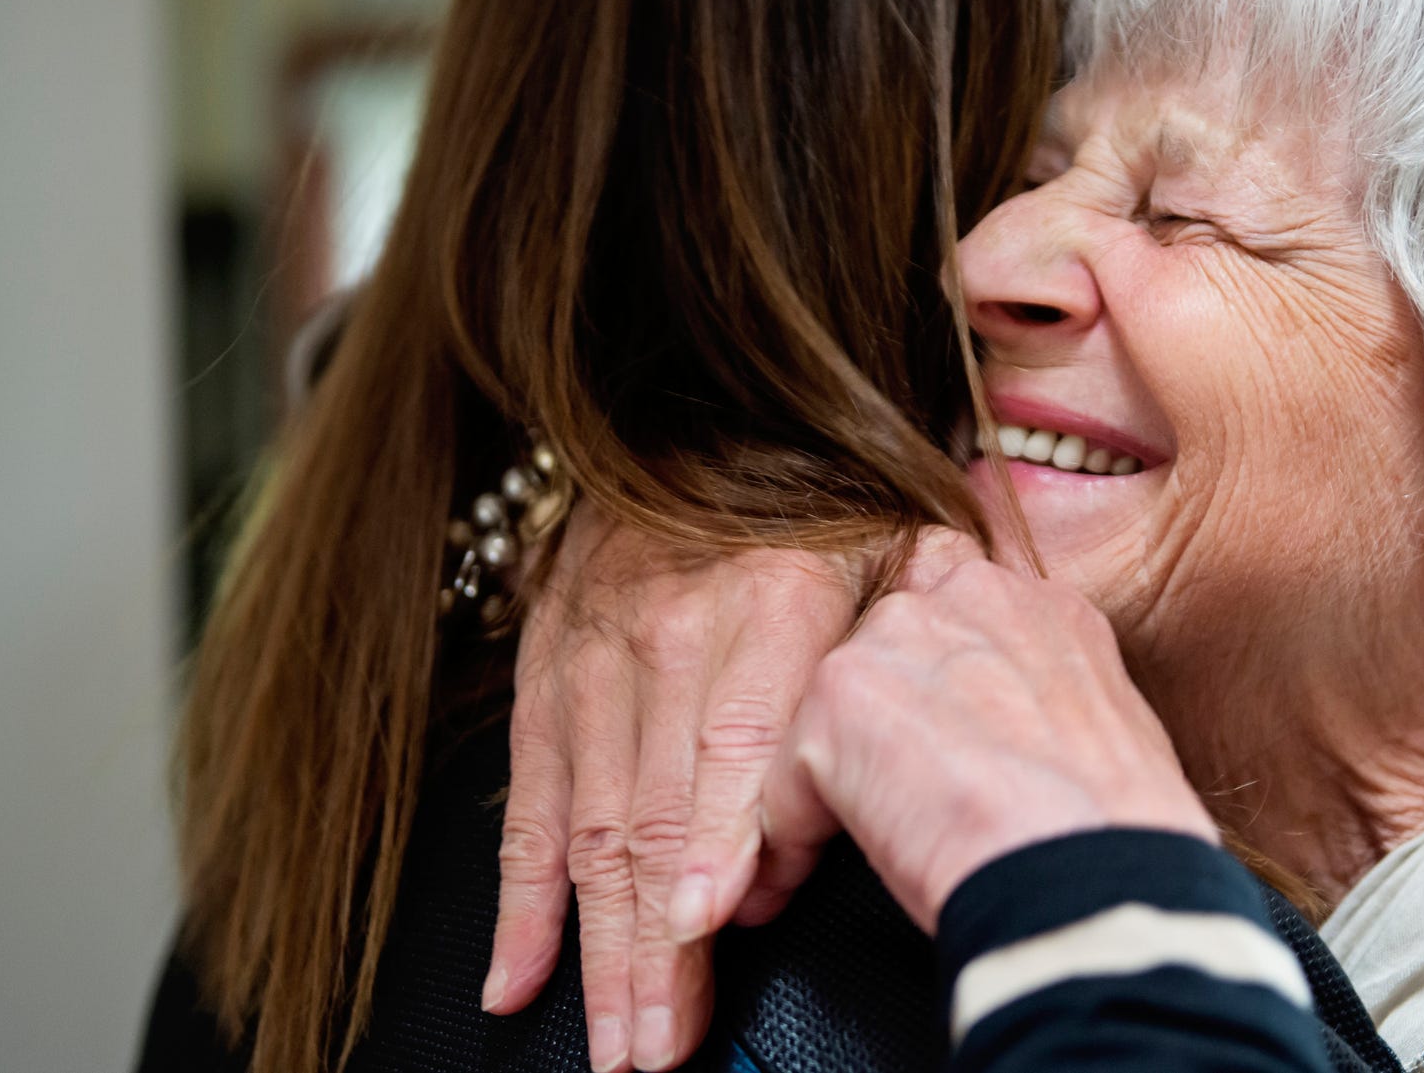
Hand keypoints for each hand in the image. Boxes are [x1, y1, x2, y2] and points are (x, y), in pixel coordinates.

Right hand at [484, 510, 856, 1072]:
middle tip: (659, 1042)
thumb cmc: (822, 494)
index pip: (735, 736)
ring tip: (612, 1039)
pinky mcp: (545, 675)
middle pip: (656, 808)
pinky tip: (517, 980)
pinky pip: (528, 802)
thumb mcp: (898, 537)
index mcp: (773, 594)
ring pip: (590, 825)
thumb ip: (906, 638)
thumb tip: (902, 758)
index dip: (716, 836)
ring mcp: (595, 656)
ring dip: (597, 945)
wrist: (690, 414)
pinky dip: (518, 900)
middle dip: (653, 940)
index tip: (706, 923)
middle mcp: (672, 628)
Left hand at [761, 530, 1216, 932]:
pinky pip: (786, 775)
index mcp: (1042, 606)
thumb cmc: (1116, 844)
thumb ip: (1040, 702)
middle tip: (904, 808)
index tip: (942, 757)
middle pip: (882, 655)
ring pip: (831, 713)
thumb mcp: (1103, 734)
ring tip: (870, 846)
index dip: (936, 694)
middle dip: (880, 730)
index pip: (956, 620)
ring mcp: (900, 636)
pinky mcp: (841, 695)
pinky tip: (822, 874)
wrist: (1094, 881)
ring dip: (837, 780)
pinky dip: (795, 834)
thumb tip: (1007, 741)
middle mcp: (969, 593)